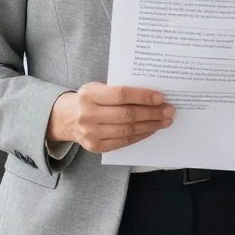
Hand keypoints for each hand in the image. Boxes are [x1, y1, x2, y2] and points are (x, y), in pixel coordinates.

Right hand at [46, 83, 173, 153]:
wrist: (66, 118)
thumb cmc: (89, 99)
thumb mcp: (97, 87)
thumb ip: (118, 89)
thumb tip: (151, 94)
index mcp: (90, 94)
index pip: (121, 95)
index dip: (142, 96)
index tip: (160, 97)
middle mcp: (88, 115)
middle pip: (127, 115)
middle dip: (151, 113)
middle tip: (169, 110)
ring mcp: (91, 133)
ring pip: (127, 130)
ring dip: (150, 126)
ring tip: (164, 121)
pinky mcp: (96, 147)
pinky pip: (123, 142)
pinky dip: (140, 136)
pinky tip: (151, 129)